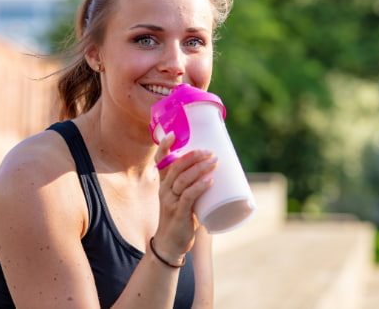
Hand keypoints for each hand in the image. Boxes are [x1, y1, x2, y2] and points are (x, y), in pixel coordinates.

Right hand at [153, 133, 215, 260]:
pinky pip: (189, 196)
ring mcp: (170, 201)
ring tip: (214, 162)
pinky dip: (200, 187)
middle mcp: (164, 190)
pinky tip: (210, 181)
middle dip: (192, 156)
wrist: (170, 244)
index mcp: (164, 184)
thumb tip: (218, 171)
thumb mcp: (183, 198)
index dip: (165, 146)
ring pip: (183, 179)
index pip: (160, 161)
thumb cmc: (180, 218)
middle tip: (209, 151)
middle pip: (176, 167)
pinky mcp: (179, 213)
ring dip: (200, 169)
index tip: (173, 134)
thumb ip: (195, 186)